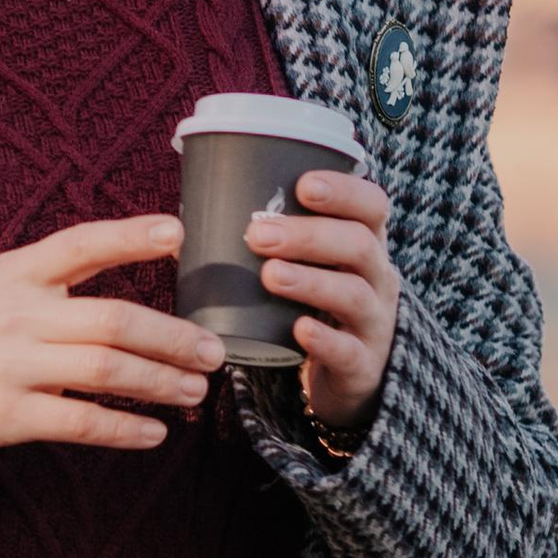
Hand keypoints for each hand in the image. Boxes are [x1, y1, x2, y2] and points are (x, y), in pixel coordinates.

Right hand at [0, 213, 223, 455]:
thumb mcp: (1, 283)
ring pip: (106, 371)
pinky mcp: (8, 415)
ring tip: (195, 391)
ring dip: (160, 382)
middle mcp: (18, 314)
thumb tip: (142, 260)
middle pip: (113, 320)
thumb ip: (59, 275)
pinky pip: (81, 423)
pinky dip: (124, 429)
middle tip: (212, 352)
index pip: (81, 244)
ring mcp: (12, 366)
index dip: (130, 236)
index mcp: (18, 273)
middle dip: (172, 337)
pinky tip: (155, 431)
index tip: (178, 234)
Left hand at [247, 168, 398, 434]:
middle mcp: (377, 278)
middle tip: (258, 233)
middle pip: (359, 245)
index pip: (371, 206)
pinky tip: (300, 329)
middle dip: (308, 235)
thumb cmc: (318, 304)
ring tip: (269, 274)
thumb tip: (180, 230)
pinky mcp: (362, 364)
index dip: (344, 190)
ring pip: (354, 294)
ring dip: (311, 281)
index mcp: (364, 244)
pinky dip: (324, 340)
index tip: (302, 184)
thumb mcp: (311, 268)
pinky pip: (348, 350)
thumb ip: (266, 245)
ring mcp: (374, 322)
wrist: (352, 373)